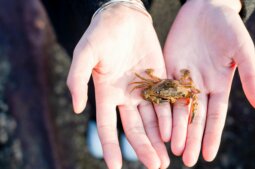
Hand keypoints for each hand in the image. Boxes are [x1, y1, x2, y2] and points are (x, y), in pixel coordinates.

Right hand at [67, 5, 170, 168]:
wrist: (125, 16)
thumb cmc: (101, 33)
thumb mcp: (85, 53)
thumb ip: (77, 79)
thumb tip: (77, 109)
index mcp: (107, 94)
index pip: (108, 127)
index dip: (111, 146)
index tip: (115, 167)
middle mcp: (126, 97)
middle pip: (135, 128)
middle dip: (144, 147)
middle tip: (155, 166)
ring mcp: (144, 89)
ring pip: (152, 119)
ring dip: (159, 139)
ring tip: (166, 158)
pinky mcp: (160, 79)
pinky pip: (166, 101)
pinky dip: (170, 117)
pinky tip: (176, 132)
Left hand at [164, 0, 254, 165]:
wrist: (206, 7)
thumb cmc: (229, 27)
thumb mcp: (242, 50)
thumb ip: (250, 77)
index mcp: (218, 85)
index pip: (215, 116)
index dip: (212, 136)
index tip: (208, 156)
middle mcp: (199, 87)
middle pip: (194, 117)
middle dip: (191, 138)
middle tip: (186, 159)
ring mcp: (182, 79)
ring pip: (177, 108)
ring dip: (175, 128)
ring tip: (171, 148)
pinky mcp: (167, 68)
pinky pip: (163, 90)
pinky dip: (160, 106)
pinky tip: (156, 122)